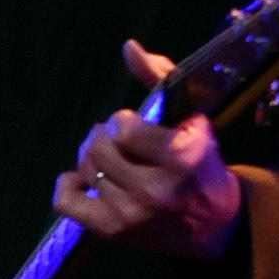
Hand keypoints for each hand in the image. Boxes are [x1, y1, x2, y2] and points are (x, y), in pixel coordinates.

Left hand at [50, 40, 242, 258]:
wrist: (214, 226)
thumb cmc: (200, 164)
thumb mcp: (193, 120)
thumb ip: (161, 78)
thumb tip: (128, 47)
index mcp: (183, 158)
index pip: (123, 128)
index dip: (124, 122)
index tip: (136, 127)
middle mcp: (157, 190)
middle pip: (98, 147)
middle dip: (105, 137)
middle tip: (121, 143)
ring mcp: (132, 214)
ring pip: (84, 169)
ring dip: (93, 160)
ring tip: (114, 162)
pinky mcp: (111, 231)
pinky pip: (64, 200)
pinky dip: (69, 185)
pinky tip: (87, 181)